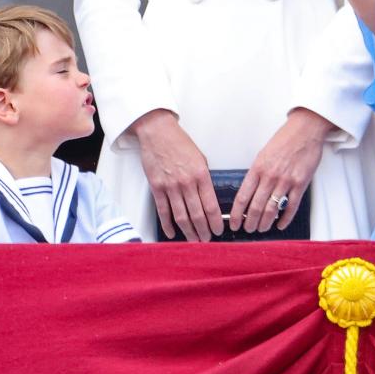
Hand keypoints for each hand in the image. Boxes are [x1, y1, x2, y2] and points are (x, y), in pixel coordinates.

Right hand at [131, 109, 222, 241]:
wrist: (158, 132)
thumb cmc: (180, 143)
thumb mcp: (200, 158)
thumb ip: (204, 179)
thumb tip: (208, 198)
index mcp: (201, 174)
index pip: (211, 205)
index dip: (215, 222)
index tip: (218, 231)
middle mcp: (187, 182)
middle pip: (197, 215)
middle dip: (203, 231)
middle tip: (207, 241)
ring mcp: (170, 186)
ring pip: (181, 217)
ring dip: (189, 232)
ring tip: (194, 240)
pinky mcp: (157, 187)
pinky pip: (163, 211)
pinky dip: (168, 225)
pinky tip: (173, 233)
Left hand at [229, 108, 333, 233]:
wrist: (305, 130)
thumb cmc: (284, 139)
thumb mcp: (263, 153)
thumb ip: (257, 172)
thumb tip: (250, 191)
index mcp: (258, 167)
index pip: (242, 196)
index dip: (236, 214)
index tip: (234, 223)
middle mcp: (270, 176)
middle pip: (255, 207)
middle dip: (250, 222)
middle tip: (248, 229)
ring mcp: (286, 181)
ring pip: (272, 210)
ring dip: (265, 223)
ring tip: (261, 228)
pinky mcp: (300, 184)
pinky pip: (291, 207)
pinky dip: (285, 219)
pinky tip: (280, 224)